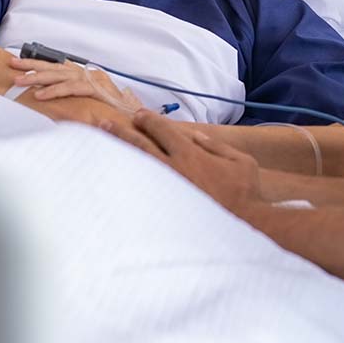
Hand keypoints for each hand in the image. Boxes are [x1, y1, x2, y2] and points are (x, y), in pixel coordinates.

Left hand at [10, 56, 140, 113]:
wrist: (135, 120)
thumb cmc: (114, 115)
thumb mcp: (90, 106)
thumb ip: (73, 102)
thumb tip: (52, 106)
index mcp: (87, 76)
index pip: (59, 67)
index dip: (39, 65)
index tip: (19, 64)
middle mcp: (90, 74)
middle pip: (57, 67)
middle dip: (32, 65)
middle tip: (11, 65)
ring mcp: (94, 80)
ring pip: (62, 74)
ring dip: (38, 77)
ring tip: (19, 81)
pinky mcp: (97, 89)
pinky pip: (72, 88)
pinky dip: (55, 90)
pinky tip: (40, 95)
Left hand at [101, 109, 262, 214]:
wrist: (243, 227)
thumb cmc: (244, 194)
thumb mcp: (241, 161)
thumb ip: (216, 146)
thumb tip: (195, 135)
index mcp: (190, 154)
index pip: (164, 131)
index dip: (149, 120)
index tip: (138, 115)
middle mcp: (173, 169)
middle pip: (141, 145)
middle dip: (123, 132)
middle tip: (105, 123)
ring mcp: (164, 190)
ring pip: (135, 166)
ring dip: (117, 151)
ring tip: (99, 142)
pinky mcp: (160, 210)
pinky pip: (137, 192)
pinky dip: (123, 180)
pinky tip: (108, 177)